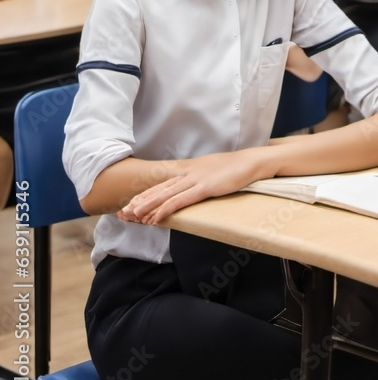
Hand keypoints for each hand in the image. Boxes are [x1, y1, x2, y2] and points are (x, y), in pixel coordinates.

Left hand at [117, 149, 269, 225]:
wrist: (252, 161)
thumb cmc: (236, 168)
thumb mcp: (213, 170)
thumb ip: (200, 177)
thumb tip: (192, 186)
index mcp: (190, 168)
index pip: (163, 182)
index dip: (146, 193)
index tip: (132, 202)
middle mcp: (189, 172)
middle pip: (160, 188)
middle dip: (141, 201)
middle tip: (124, 212)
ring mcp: (196, 179)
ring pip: (165, 195)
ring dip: (147, 206)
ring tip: (133, 216)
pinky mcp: (205, 187)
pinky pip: (180, 201)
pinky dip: (165, 210)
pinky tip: (155, 218)